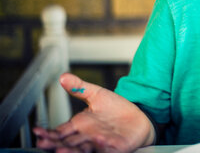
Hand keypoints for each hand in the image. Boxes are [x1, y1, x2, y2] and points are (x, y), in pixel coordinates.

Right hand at [34, 73, 154, 152]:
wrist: (138, 117)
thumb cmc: (116, 109)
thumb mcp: (97, 95)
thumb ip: (79, 88)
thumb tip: (63, 76)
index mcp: (80, 125)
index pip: (59, 132)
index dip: (48, 133)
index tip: (37, 132)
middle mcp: (87, 137)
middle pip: (67, 143)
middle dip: (55, 144)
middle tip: (44, 143)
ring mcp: (100, 144)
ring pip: (82, 151)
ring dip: (72, 151)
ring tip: (61, 150)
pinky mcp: (115, 148)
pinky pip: (106, 151)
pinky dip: (101, 148)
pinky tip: (98, 142)